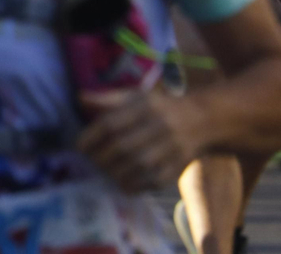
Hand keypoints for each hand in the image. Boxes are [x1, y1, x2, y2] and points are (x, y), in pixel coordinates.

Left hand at [77, 88, 202, 192]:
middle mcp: (161, 126)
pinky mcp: (180, 166)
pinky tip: (123, 182)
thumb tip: (79, 98)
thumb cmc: (159, 107)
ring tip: (104, 171)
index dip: (92, 137)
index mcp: (146, 106)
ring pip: (139, 166)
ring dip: (116, 173)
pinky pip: (155, 180)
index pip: (112, 124)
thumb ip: (108, 99)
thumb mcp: (136, 96)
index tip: (79, 146)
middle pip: (124, 147)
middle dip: (101, 157)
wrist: (202, 120)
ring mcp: (172, 148)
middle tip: (91, 161)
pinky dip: (136, 184)